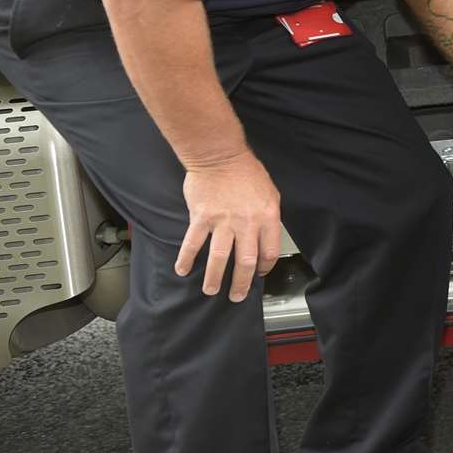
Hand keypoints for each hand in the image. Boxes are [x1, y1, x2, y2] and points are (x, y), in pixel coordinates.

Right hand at [176, 151, 283, 302]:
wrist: (220, 155)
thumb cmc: (247, 172)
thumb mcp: (270, 193)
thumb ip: (268, 217)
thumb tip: (265, 238)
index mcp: (267, 217)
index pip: (269, 252)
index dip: (265, 267)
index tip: (259, 274)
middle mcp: (246, 223)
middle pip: (246, 262)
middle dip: (242, 283)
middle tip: (237, 296)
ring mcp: (223, 221)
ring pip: (220, 258)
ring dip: (215, 278)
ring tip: (211, 290)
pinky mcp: (201, 218)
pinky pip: (193, 243)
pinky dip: (186, 259)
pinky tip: (182, 270)